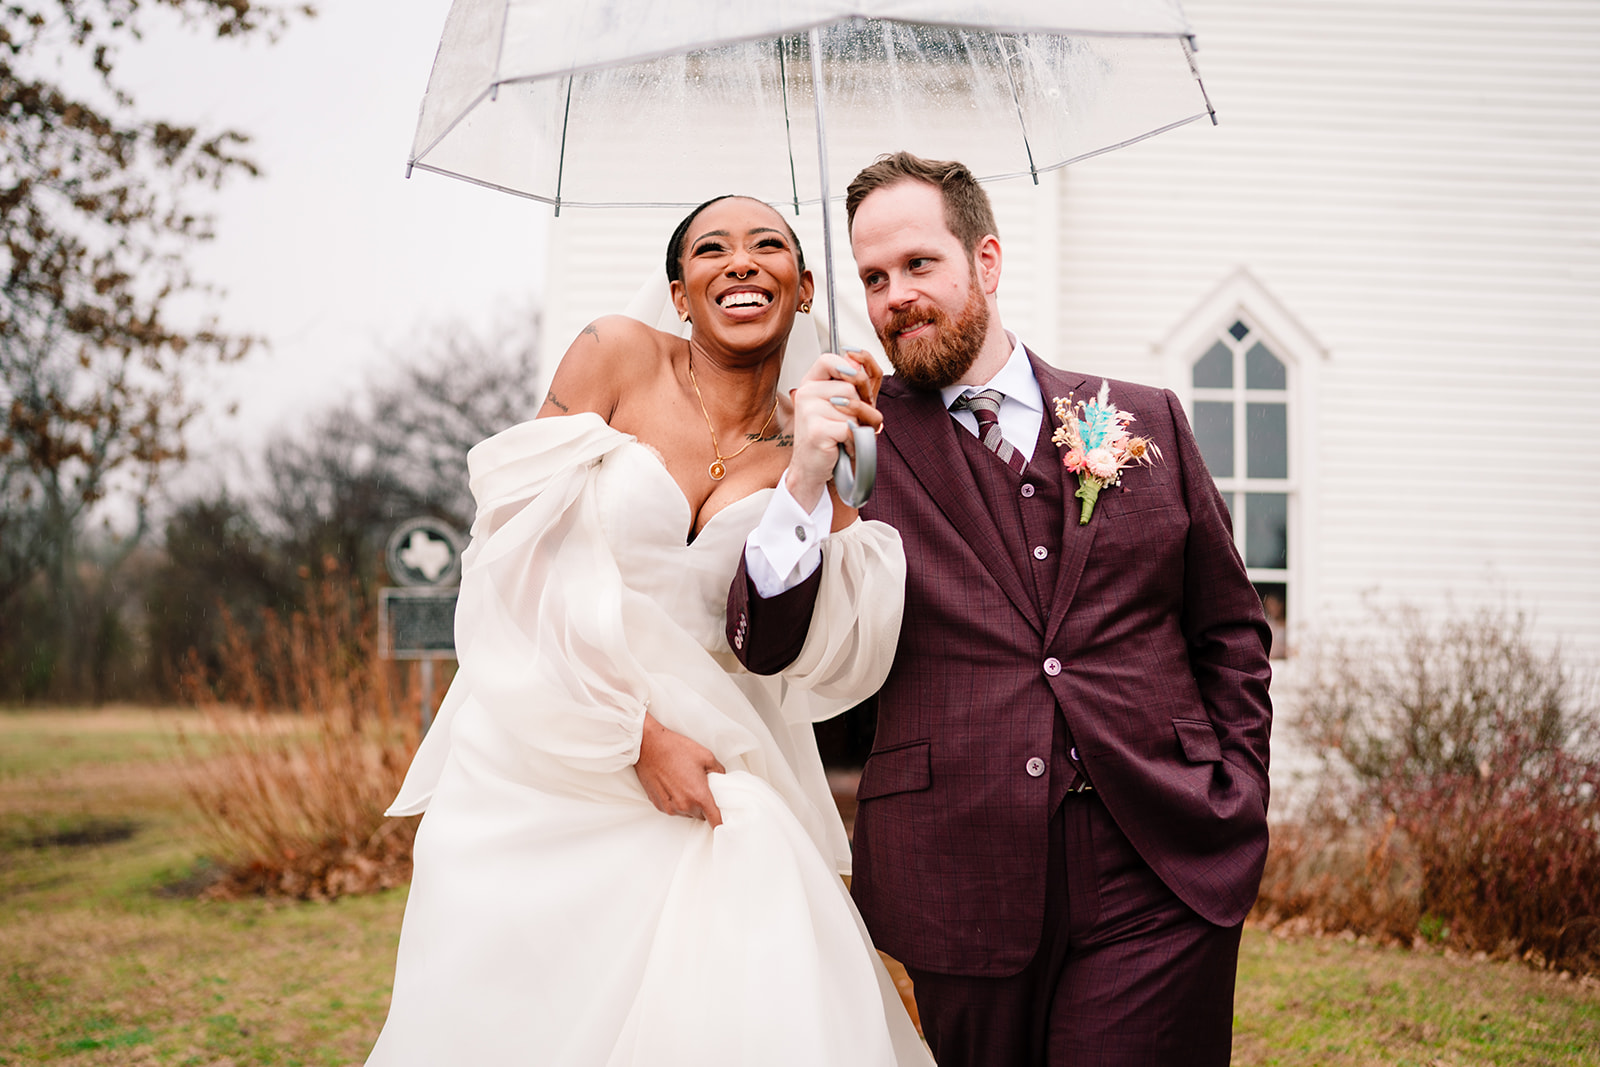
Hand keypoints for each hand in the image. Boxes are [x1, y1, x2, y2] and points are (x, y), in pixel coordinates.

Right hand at [635, 712, 724, 826]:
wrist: (648, 746)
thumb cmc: (676, 749)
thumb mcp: (706, 756)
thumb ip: (719, 771)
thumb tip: (722, 778)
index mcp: (699, 796)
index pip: (715, 820)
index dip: (721, 824)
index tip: (725, 825)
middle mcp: (684, 806)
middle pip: (700, 815)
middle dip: (703, 805)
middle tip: (700, 787)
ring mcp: (670, 807)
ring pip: (686, 813)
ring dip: (688, 803)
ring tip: (684, 783)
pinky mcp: (658, 804)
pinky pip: (673, 809)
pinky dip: (676, 801)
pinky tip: (673, 785)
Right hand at [786, 350, 883, 511]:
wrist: (812, 469)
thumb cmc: (830, 438)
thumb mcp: (845, 406)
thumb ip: (854, 382)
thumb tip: (858, 360)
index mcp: (811, 384)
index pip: (828, 360)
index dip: (848, 367)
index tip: (855, 378)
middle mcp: (806, 394)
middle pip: (850, 387)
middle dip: (862, 408)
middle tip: (854, 423)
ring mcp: (809, 411)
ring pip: (853, 409)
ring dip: (858, 427)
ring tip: (846, 436)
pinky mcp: (816, 429)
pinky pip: (850, 428)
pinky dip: (853, 441)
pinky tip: (841, 446)